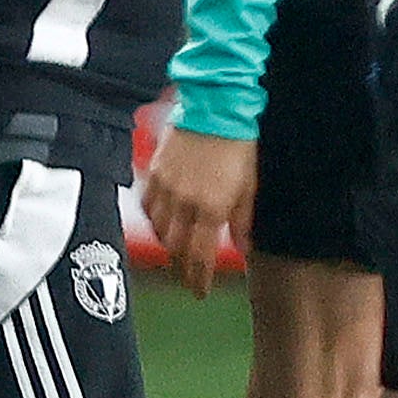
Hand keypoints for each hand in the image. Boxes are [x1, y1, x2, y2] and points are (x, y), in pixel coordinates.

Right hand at [140, 124, 256, 297]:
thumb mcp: (249, 185)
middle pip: (175, 247)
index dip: (197, 278)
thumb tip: (243, 249)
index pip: (199, 255)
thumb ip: (242, 221)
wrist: (214, 107)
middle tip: (187, 277)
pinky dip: (153, 220)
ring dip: (166, 245)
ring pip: (158, 229)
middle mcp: (183, 202)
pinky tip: (160, 223)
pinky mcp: (154, 171)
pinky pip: (147, 205)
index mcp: (210, 208)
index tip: (199, 291)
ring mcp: (165, 187)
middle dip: (180, 267)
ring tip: (175, 252)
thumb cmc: (238, 144)